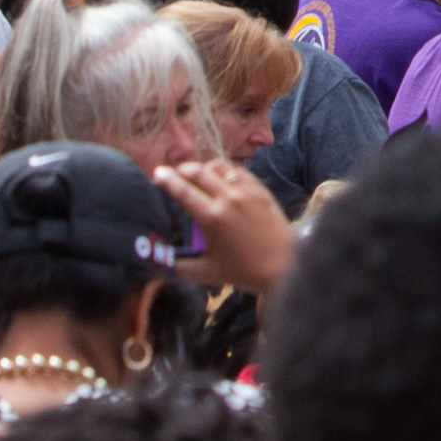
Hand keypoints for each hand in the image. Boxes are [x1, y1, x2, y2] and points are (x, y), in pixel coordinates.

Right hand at [163, 152, 297, 295]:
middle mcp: (228, 199)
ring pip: (220, 167)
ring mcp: (247, 191)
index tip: (157, 172)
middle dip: (182, 169)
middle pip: (199, 172)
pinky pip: (239, 171)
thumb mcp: (206, 273)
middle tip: (173, 172)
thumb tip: (159, 264)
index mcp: (212, 218)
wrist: (283, 266)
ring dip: (204, 167)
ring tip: (196, 173)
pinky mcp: (261, 190)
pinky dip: (225, 170)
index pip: (184, 191)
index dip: (168, 180)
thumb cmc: (243, 271)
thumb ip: (180, 267)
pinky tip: (220, 175)